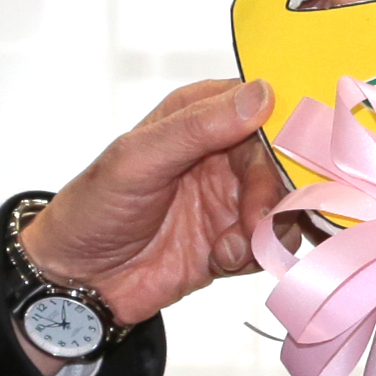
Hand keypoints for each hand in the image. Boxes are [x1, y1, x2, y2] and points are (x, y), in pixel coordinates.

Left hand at [18, 78, 286, 328]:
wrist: (79, 282)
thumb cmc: (95, 207)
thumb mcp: (139, 159)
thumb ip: (198, 128)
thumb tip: (262, 94)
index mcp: (199, 115)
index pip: (264, 106)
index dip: (286, 129)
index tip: (296, 157)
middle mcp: (223, 151)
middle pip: (282, 161)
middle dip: (275, 193)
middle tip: (256, 220)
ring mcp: (230, 198)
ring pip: (284, 204)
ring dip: (269, 229)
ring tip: (232, 247)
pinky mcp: (234, 240)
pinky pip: (271, 243)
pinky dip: (256, 254)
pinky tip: (222, 259)